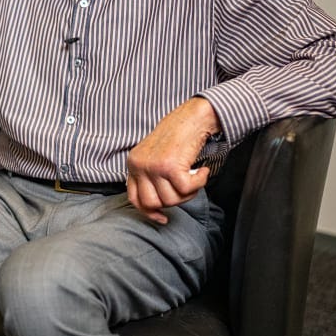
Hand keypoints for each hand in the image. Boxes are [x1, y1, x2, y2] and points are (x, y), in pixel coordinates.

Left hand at [126, 97, 220, 224]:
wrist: (191, 118)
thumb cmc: (177, 138)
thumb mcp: (154, 158)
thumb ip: (150, 179)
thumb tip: (155, 210)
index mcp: (133, 164)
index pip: (134, 198)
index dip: (149, 212)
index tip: (163, 217)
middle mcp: (139, 165)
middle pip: (154, 203)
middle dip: (173, 202)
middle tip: (186, 189)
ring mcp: (153, 166)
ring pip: (171, 199)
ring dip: (188, 192)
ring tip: (194, 176)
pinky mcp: (170, 166)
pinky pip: (187, 189)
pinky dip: (199, 183)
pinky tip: (202, 171)